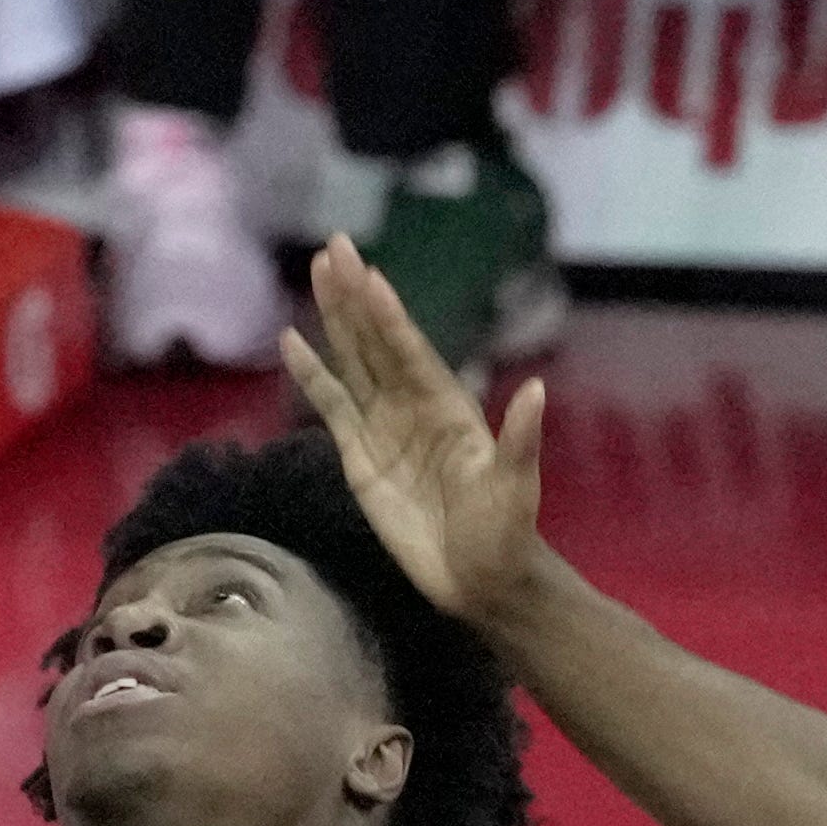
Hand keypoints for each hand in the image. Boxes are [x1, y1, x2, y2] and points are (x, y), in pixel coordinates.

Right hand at [283, 237, 550, 634]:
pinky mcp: (359, 456)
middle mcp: (413, 405)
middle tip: (333, 245)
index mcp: (448, 406)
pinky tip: (291, 342)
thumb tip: (536, 391)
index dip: (389, 316)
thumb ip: (520, 440)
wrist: (481, 580)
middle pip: (376, 341)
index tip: (368, 275)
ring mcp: (383, 426)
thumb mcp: (517, 487)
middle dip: (355, 296)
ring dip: (334, 319)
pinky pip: (331, 406)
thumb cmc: (505, 532)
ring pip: (353, 360)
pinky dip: (310, 375)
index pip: (411, 351)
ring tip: (316, 271)